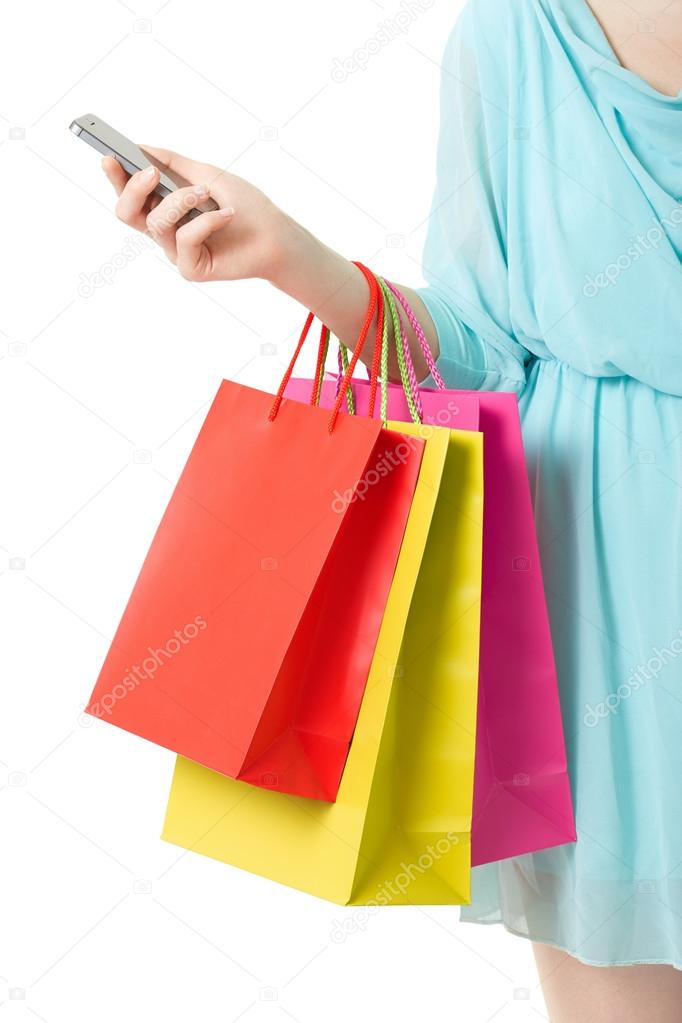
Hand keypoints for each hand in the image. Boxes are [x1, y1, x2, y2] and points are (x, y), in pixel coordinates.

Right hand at [102, 147, 288, 282]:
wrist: (276, 234)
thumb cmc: (245, 204)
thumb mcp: (207, 174)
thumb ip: (173, 162)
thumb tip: (139, 146)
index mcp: (164, 206)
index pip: (130, 194)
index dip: (115, 177)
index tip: (108, 156)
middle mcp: (165, 230)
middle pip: (126, 214)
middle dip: (132, 189)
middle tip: (149, 172)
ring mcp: (176, 251)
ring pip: (156, 222)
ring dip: (181, 200)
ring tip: (206, 192)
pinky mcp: (190, 268)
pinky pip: (183, 240)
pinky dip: (206, 221)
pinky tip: (226, 213)